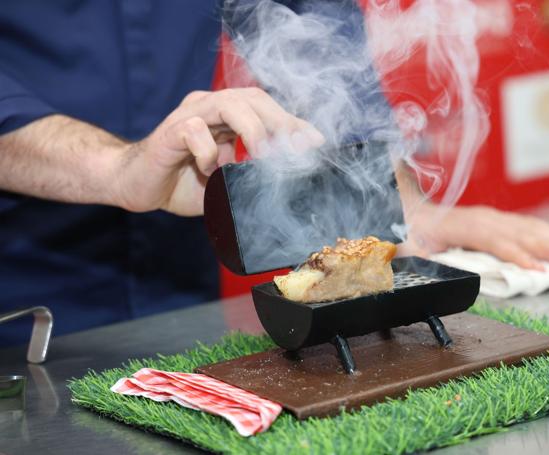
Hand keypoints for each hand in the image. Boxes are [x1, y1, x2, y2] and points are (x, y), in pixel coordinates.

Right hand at [113, 88, 323, 215]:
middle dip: (280, 122)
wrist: (136, 185)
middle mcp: (209, 109)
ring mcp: (189, 117)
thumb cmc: (182, 183)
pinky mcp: (169, 132)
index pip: (267, 108)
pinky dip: (208, 152)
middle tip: (295, 150)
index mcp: (226, 118)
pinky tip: (209, 171)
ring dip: (252, 130)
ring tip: (263, 156)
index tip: (316, 142)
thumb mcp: (227, 182)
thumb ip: (252, 177)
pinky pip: (194, 130)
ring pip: (228, 104)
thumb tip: (288, 184)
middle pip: (253, 98)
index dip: (293, 123)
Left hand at [399, 204, 548, 269]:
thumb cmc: (412, 233)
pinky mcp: (496, 218)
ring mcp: (492, 216)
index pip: (496, 242)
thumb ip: (422, 260)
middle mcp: (483, 218)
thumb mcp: (412, 249)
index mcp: (465, 226)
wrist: (410, 212)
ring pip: (529, 227)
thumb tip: (430, 271)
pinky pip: (526, 224)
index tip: (538, 271)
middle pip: (522, 232)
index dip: (518, 256)